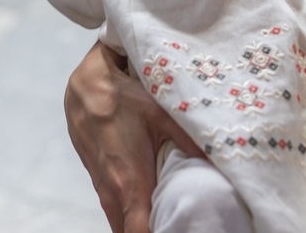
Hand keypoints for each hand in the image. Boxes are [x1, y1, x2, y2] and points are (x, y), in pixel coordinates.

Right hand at [65, 42, 205, 232]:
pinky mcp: (98, 180)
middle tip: (179, 225)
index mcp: (130, 181)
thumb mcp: (161, 114)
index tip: (180, 229)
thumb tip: (220, 159)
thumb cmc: (123, 98)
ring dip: (139, 226)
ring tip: (166, 221)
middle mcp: (112, 191)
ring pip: (120, 223)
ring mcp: (102, 188)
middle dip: (154, 232)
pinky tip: (148, 206)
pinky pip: (115, 209)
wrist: (85, 86)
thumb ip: (190, 141)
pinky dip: (129, 215)